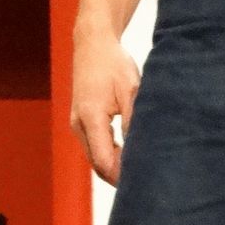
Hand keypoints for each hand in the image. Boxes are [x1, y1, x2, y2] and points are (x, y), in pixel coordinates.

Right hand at [70, 32, 141, 184]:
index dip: (123, 176)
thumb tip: (141, 151)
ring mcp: (77, 124)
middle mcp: (79, 124)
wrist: (92, 44)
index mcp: (91, 117)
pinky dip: (109, 155)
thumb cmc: (114, 63)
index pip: (105, 161)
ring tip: (140, 169)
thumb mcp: (131, 90)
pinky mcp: (80, 121)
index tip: (145, 180)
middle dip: (120, 176)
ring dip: (114, 166)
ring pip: (95, 158)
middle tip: (147, 179)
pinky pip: (93, 147)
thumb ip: (133, 122)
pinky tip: (128, 154)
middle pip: (98, 165)